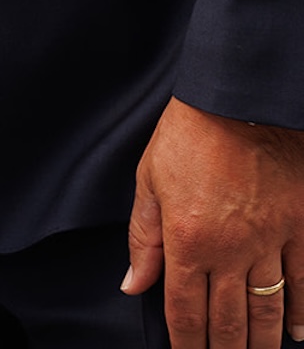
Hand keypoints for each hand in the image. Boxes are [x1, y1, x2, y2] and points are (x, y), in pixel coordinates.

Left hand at [123, 96, 303, 344]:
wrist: (240, 97)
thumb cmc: (190, 132)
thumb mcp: (151, 178)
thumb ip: (143, 236)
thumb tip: (133, 284)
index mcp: (187, 239)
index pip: (184, 310)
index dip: (186, 343)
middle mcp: (229, 249)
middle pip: (228, 321)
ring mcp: (269, 241)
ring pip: (266, 311)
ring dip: (260, 343)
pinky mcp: (299, 227)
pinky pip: (302, 281)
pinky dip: (300, 311)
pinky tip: (297, 332)